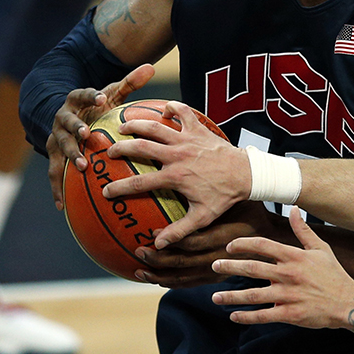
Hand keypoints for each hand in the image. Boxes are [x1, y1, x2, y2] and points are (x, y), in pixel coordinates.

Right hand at [46, 63, 154, 209]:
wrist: (66, 118)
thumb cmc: (96, 107)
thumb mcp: (110, 93)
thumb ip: (129, 82)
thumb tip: (151, 66)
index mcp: (76, 100)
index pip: (82, 95)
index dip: (90, 96)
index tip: (100, 99)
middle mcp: (62, 118)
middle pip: (66, 122)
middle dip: (75, 128)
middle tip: (86, 134)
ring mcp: (55, 138)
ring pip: (59, 148)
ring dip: (70, 156)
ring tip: (83, 167)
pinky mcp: (53, 156)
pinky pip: (54, 174)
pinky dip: (57, 189)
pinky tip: (63, 206)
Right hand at [104, 101, 250, 246]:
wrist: (247, 174)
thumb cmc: (224, 196)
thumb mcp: (202, 217)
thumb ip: (179, 231)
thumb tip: (157, 245)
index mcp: (175, 177)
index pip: (139, 183)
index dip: (119, 188)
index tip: (105, 192)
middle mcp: (177, 155)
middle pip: (141, 147)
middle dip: (121, 148)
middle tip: (109, 152)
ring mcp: (187, 139)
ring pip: (156, 126)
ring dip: (137, 124)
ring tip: (122, 126)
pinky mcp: (198, 129)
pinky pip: (183, 111)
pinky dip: (172, 108)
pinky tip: (164, 111)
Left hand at [132, 201, 275, 288]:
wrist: (271, 239)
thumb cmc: (251, 213)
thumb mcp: (237, 202)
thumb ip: (216, 197)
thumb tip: (188, 172)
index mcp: (222, 237)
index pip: (192, 242)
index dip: (170, 239)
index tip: (151, 233)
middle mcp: (217, 257)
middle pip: (182, 262)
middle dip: (157, 259)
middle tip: (138, 251)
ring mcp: (215, 272)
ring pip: (182, 277)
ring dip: (158, 275)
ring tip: (139, 270)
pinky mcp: (213, 279)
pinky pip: (188, 284)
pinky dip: (170, 282)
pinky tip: (155, 279)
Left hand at [212, 208, 353, 329]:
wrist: (348, 302)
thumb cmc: (333, 274)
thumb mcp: (320, 248)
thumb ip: (303, 229)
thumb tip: (294, 208)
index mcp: (294, 256)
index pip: (262, 245)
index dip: (243, 244)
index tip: (230, 246)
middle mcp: (288, 274)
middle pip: (251, 268)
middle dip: (229, 267)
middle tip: (214, 266)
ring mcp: (288, 296)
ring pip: (253, 295)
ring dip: (231, 296)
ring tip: (215, 297)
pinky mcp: (290, 314)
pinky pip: (263, 316)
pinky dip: (246, 317)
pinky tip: (233, 316)